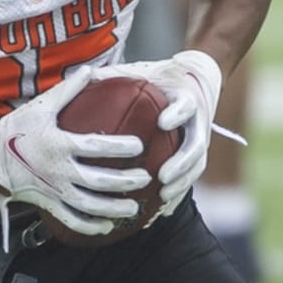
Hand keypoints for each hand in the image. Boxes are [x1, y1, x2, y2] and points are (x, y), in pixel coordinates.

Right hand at [0, 67, 149, 237]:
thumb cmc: (17, 129)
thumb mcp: (41, 106)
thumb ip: (69, 89)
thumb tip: (92, 70)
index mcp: (58, 143)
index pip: (95, 146)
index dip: (119, 147)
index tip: (139, 146)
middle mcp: (58, 170)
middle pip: (98, 180)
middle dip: (125, 182)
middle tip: (144, 178)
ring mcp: (54, 189)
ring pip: (89, 205)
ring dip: (114, 209)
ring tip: (134, 207)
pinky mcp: (48, 203)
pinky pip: (71, 220)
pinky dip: (90, 226)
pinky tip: (107, 226)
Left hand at [94, 50, 221, 215]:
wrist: (196, 78)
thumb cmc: (160, 76)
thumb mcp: (141, 71)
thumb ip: (115, 75)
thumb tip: (83, 75)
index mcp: (185, 97)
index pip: (187, 104)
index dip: (178, 113)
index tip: (163, 122)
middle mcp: (198, 119)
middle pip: (197, 143)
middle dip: (181, 162)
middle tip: (162, 176)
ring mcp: (200, 137)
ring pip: (197, 164)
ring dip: (182, 182)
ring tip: (162, 195)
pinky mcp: (197, 152)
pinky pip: (190, 175)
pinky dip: (178, 192)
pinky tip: (161, 210)